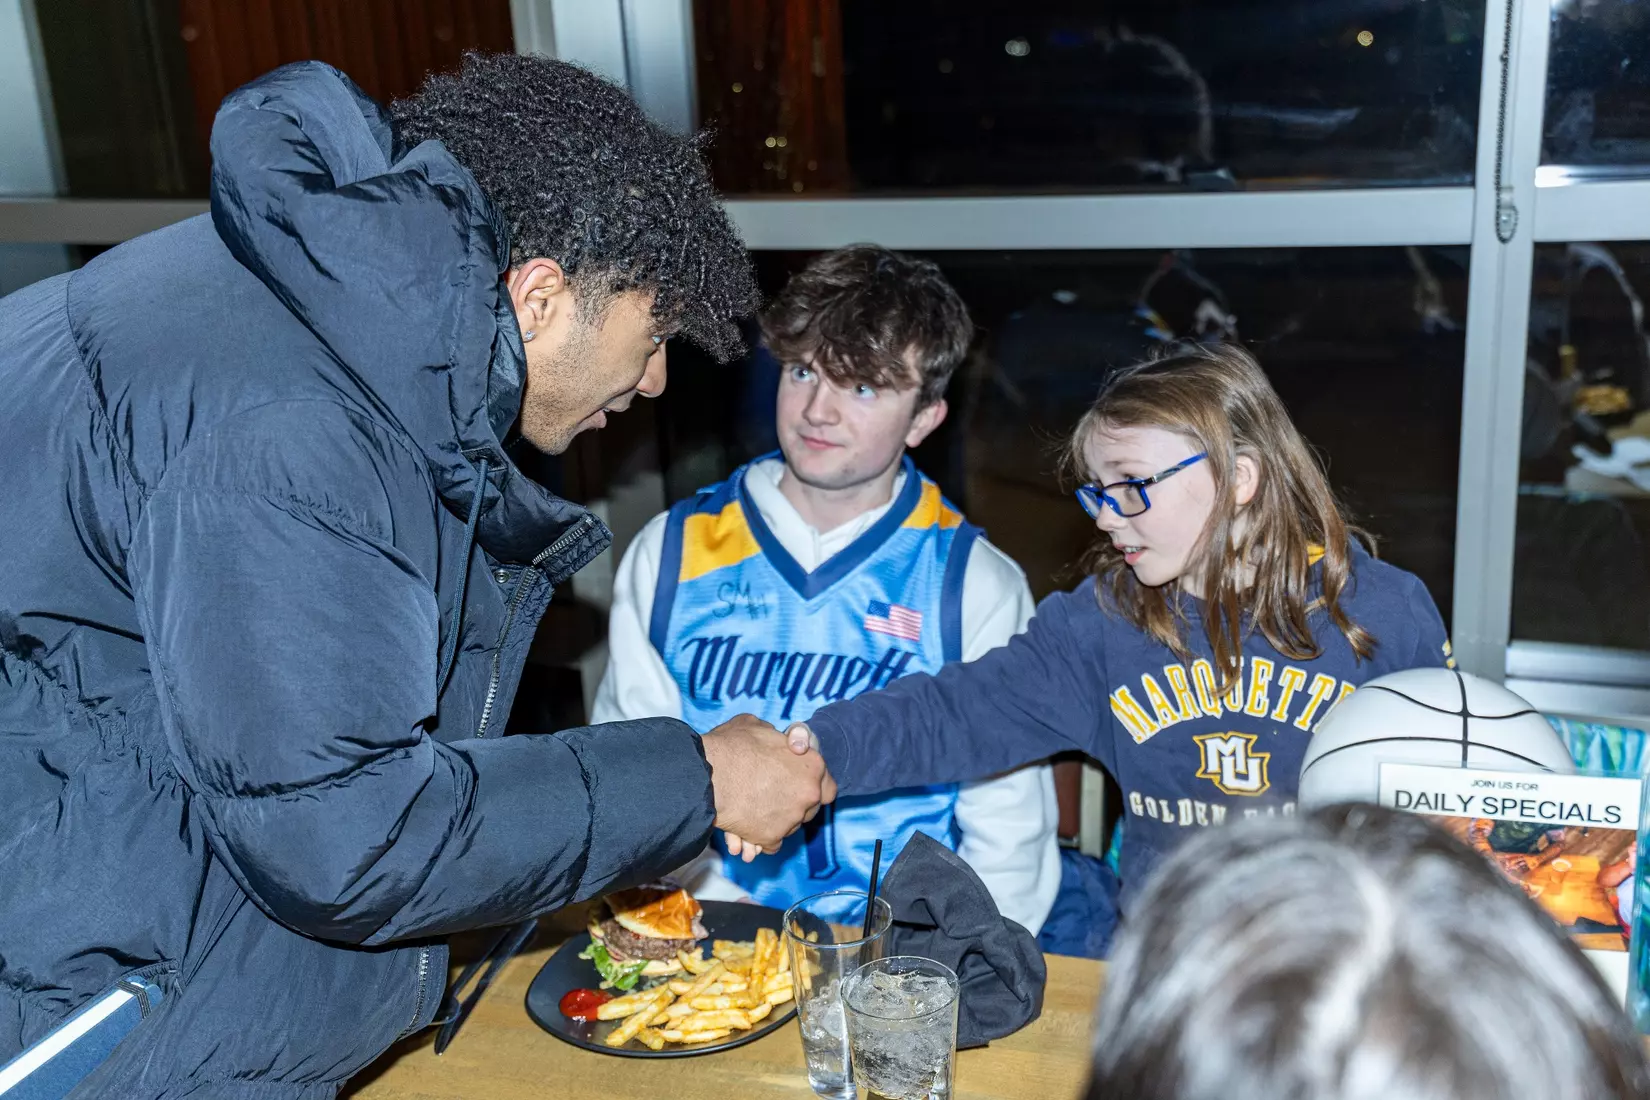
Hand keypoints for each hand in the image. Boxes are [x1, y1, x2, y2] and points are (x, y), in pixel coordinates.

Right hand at [701, 715, 836, 861]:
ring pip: (790, 826)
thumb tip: (781, 742)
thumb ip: (778, 739)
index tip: (799, 786)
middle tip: (772, 797)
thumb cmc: (730, 747)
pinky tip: (748, 830)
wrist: (705, 775)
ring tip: (753, 811)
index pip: (828, 787)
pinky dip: (761, 839)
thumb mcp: (759, 727)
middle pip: (810, 809)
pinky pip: (772, 844)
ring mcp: (792, 819)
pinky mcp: (772, 838)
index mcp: (812, 765)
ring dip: (776, 821)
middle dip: (794, 804)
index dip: (813, 786)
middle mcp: (808, 794)